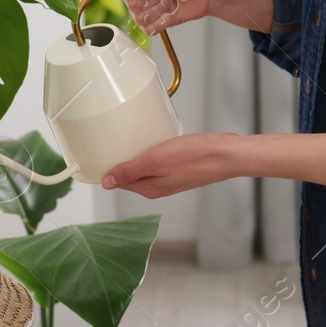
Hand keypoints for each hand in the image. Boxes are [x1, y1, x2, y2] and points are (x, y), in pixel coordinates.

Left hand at [100, 132, 244, 197]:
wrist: (225, 154)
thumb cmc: (195, 158)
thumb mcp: (156, 162)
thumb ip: (130, 172)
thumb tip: (107, 182)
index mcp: (149, 188)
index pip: (120, 181)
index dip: (109, 168)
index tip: (100, 153)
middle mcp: (159, 186)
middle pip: (132, 174)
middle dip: (123, 159)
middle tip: (116, 141)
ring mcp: (170, 177)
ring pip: (146, 166)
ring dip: (139, 154)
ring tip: (135, 137)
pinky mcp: (181, 167)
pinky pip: (160, 161)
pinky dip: (154, 150)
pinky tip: (156, 139)